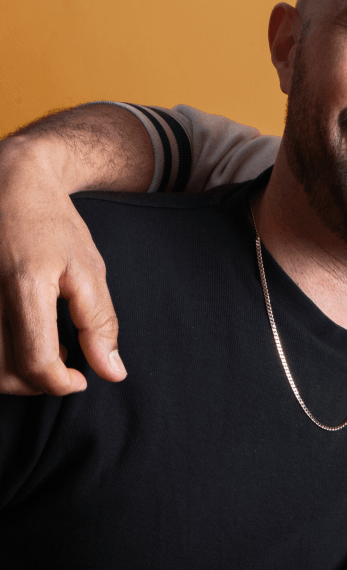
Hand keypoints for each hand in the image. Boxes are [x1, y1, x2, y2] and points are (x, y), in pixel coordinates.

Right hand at [0, 137, 125, 394]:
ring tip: (47, 349)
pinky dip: (0, 354)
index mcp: (25, 286)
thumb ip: (99, 324)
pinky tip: (22, 337)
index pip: (35, 362)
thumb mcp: (88, 270)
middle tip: (65, 365)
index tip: (80, 379)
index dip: (60, 383)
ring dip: (16, 372)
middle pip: (3, 373)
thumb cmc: (53, 225)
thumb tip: (112, 373)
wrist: (9, 187)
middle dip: (38, 382)